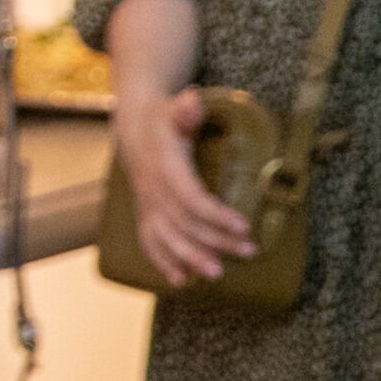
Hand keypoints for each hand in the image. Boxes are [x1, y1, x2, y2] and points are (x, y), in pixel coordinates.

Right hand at [117, 82, 255, 286]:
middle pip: (183, 222)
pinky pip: (149, 240)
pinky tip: (180, 280)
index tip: (243, 226)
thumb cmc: (162, 118)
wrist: (132, 125)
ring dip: (190, 257)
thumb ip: (185, 109)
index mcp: (163, 165)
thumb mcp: (173, 108)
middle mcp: (152, 188)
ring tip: (216, 274)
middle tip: (248, 252)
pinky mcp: (145, 212)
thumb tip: (192, 100)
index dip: (215, 214)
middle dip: (214, 240)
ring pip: (166, 236)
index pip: (190, 196)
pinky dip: (162, 261)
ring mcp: (147, 203)